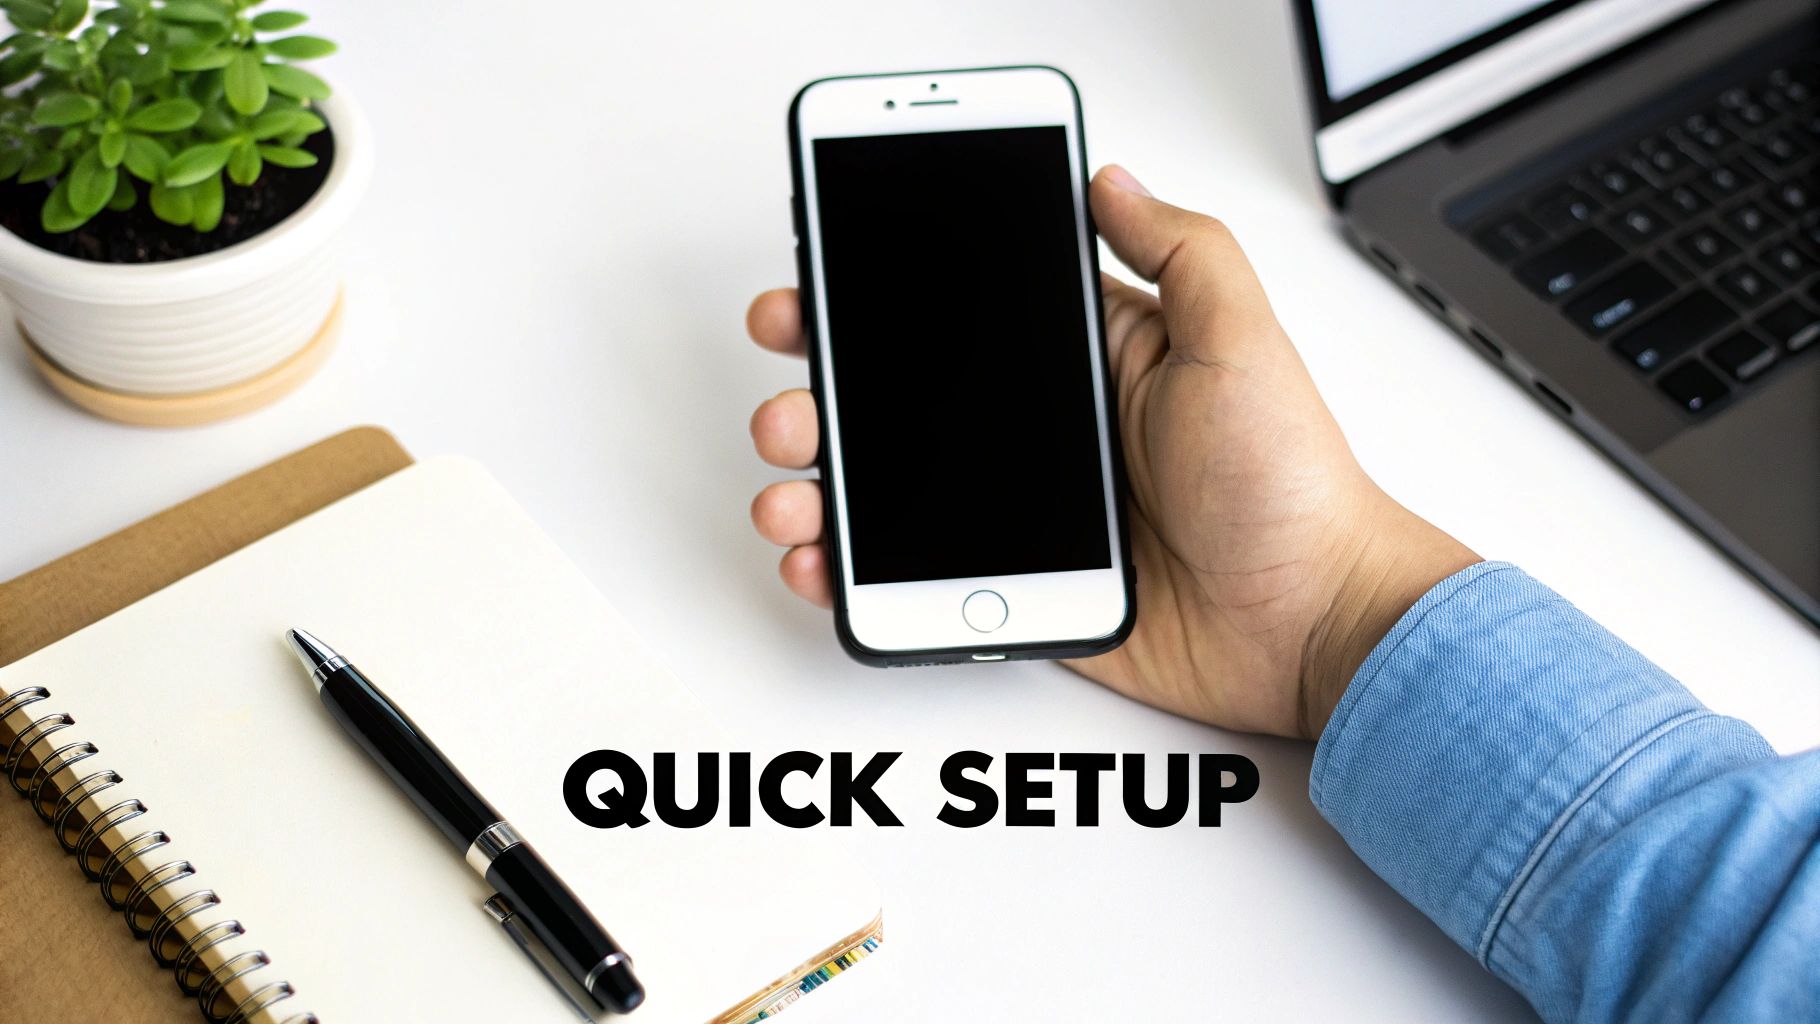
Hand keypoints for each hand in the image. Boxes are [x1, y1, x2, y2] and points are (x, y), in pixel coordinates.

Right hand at [746, 165, 1476, 739]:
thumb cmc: (1291, 485)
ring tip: (793, 490)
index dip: (883, 300)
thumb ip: (1179, 252)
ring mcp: (1026, 517)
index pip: (963, 316)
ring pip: (891, 493)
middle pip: (903, 404)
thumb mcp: (1241, 340)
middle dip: (826, 393)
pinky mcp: (1021, 587)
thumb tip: (1111, 180)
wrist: (1311, 624)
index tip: (821, 288)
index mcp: (1089, 363)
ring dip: (822, 485)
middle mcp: (1044, 435)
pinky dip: (855, 573)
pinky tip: (823, 560)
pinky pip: (917, 577)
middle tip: (792, 394)